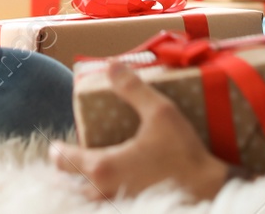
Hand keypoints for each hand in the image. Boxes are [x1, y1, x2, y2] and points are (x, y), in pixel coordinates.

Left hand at [48, 61, 230, 202]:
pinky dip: (100, 196)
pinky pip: (106, 204)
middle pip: (71, 185)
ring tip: (87, 174)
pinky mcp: (131, 209)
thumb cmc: (183, 153)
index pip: (65, 161)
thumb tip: (111, 66)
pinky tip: (112, 186)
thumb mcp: (160, 113)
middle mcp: (104, 191)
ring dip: (83, 186)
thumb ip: (133, 89)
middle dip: (67, 172)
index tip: (55, 145)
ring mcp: (118, 204)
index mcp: (104, 166)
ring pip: (88, 199)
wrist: (208, 188)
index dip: (58, 151)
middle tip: (69, 158)